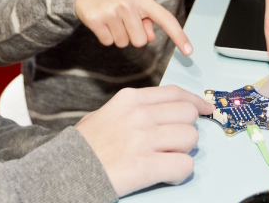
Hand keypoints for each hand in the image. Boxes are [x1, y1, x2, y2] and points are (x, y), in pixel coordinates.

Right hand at [75, 0, 192, 54]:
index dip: (179, 36)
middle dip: (132, 35)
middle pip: (140, 41)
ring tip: (111, 19)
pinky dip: (105, 36)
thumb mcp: (134, 0)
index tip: (189, 51)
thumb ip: (146, 18)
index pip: (166, 19)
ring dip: (117, 35)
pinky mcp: (96, 20)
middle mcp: (128, 5)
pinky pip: (108, 42)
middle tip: (123, 21)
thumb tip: (150, 37)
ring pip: (123, 43)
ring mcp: (112, 12)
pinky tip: (101, 22)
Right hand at [75, 86, 213, 196]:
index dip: (196, 101)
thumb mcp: (106, 114)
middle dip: (186, 129)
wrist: (63, 172)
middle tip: (175, 143)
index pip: (176, 93)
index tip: (205, 108)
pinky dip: (179, 172)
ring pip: (190, 138)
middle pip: (188, 114)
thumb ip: (134, 109)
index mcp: (129, 99)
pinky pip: (184, 165)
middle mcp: (139, 115)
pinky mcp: (145, 166)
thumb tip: (164, 110)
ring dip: (183, 152)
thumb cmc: (84, 147)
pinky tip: (165, 174)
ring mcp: (143, 140)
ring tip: (165, 159)